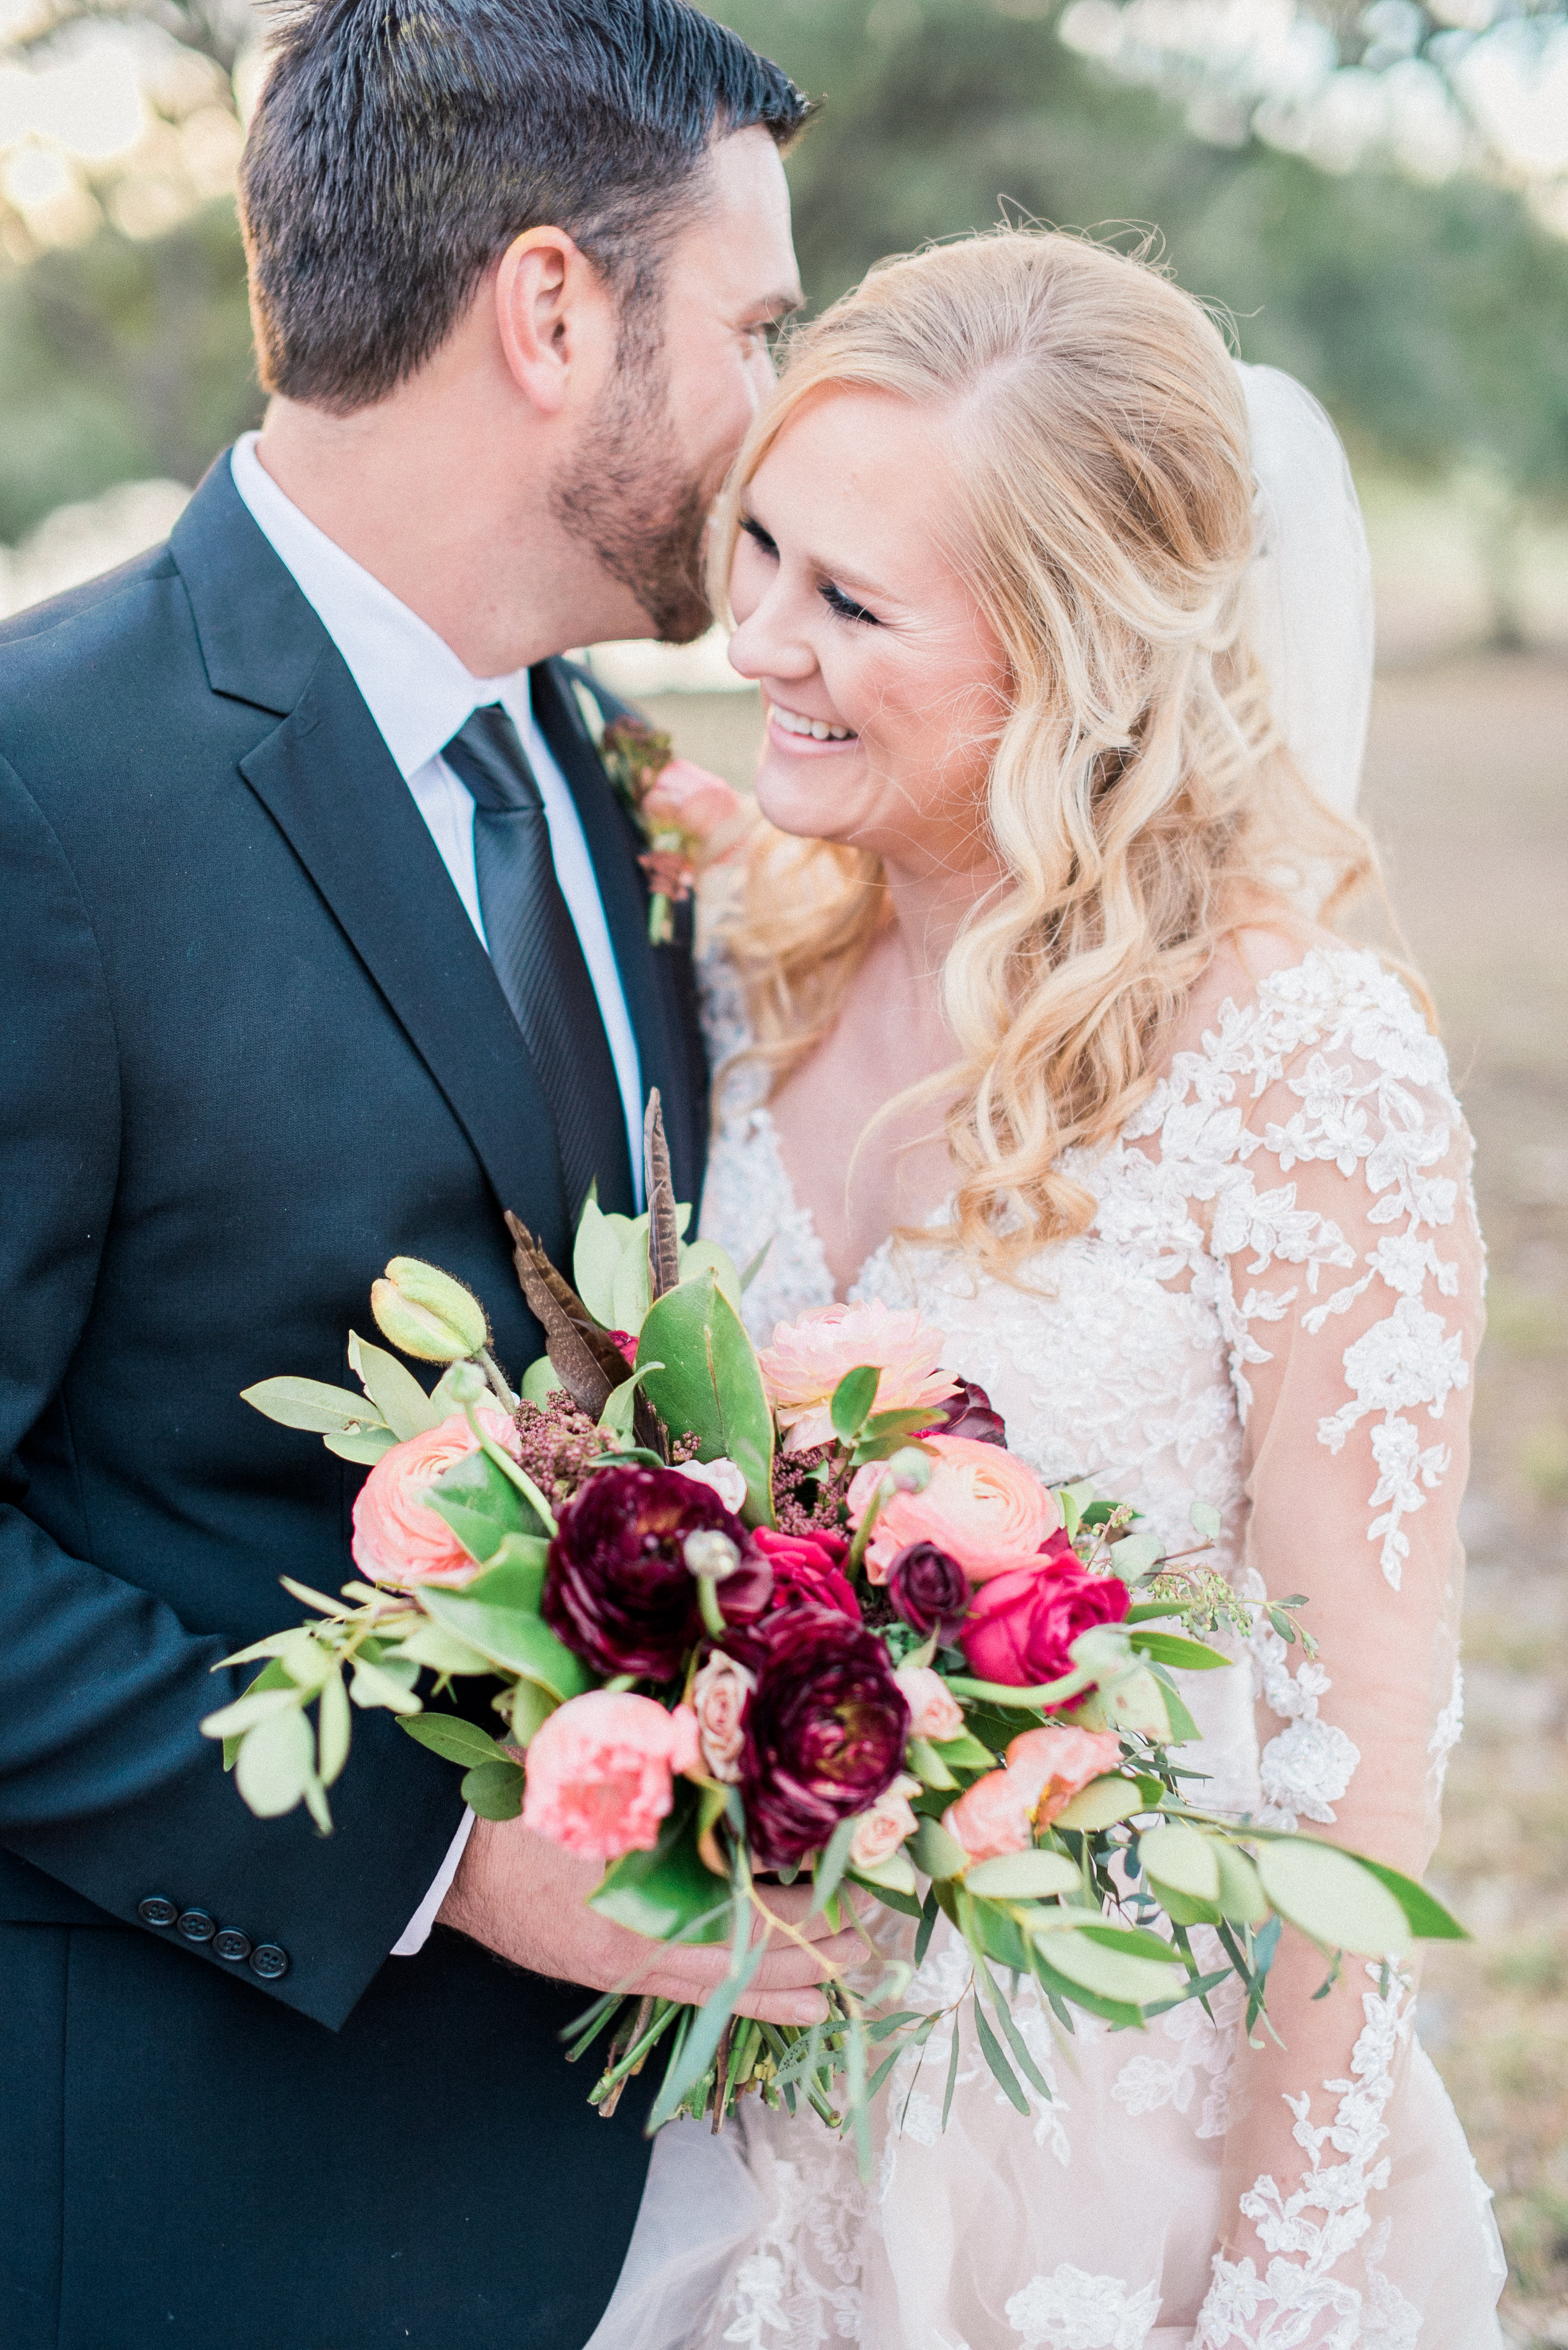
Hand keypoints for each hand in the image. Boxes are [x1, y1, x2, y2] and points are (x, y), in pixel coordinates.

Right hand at [437, 1815, 862, 2024]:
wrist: (437, 1855)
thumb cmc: (515, 1804)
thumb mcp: (595, 1778)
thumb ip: (663, 1779)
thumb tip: (732, 1758)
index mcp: (636, 1906)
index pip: (746, 1918)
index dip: (805, 1911)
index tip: (856, 1896)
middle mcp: (635, 1953)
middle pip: (741, 1965)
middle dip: (809, 1958)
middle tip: (871, 1949)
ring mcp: (618, 1970)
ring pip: (716, 1990)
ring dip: (778, 1990)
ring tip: (835, 1998)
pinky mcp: (602, 1971)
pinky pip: (684, 1993)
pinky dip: (734, 1997)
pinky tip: (770, 2005)